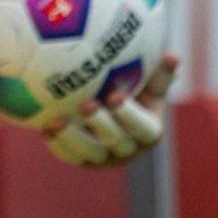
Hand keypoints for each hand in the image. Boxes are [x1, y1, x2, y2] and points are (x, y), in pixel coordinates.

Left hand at [42, 53, 178, 167]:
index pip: (143, 127)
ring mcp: (106, 158)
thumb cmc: (131, 90)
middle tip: (85, 105)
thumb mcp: (147, 83)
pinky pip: (70, 156)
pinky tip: (44, 129)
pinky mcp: (84, 161)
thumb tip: (173, 56)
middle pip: (116, 141)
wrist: (107, 109)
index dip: (129, 114)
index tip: (115, 95)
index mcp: (149, 131)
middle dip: (101, 124)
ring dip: (73, 138)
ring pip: (90, 153)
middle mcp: (129, 149)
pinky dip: (58, 145)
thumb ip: (159, 74)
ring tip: (57, 120)